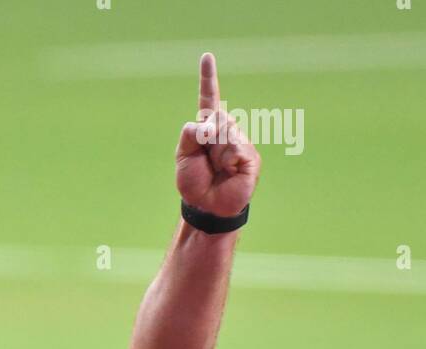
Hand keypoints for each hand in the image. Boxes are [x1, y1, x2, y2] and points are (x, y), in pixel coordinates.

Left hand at [176, 53, 260, 217]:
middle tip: (207, 158)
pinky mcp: (250, 157)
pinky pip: (236, 148)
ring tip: (217, 168)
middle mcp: (226, 131)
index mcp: (208, 128)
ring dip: (217, 151)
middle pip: (218, 116)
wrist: (205, 206)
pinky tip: (228, 171)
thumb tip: (209, 124)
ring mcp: (240, 142)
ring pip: (227, 130)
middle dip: (207, 137)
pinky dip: (227, 160)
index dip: (208, 79)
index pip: (209, 99)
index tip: (206, 57)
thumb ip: (190, 134)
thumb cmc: (195, 182)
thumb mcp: (183, 155)